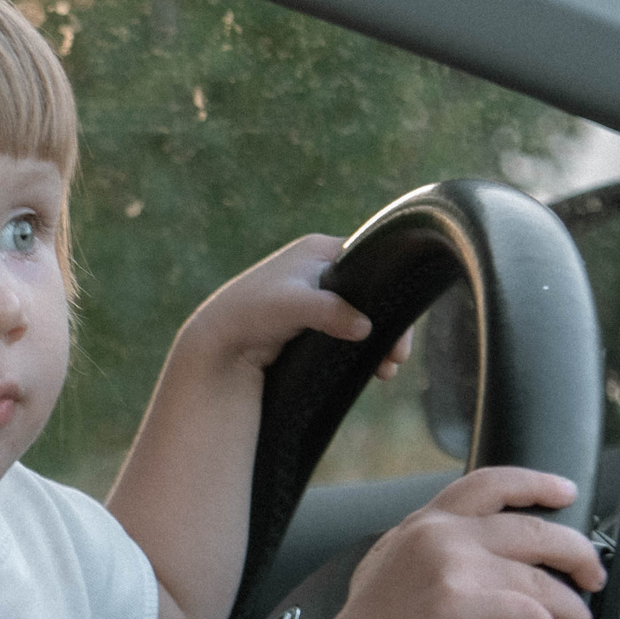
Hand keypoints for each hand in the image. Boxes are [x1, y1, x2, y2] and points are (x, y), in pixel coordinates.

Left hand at [180, 235, 415, 378]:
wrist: (219, 342)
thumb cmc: (251, 313)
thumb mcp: (293, 307)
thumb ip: (330, 312)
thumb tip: (366, 328)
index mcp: (319, 249)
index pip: (372, 263)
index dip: (391, 293)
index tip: (400, 328)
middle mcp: (321, 267)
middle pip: (372, 292)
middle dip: (389, 324)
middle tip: (397, 357)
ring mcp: (317, 294)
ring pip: (362, 313)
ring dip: (378, 340)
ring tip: (387, 369)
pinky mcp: (312, 320)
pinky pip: (348, 329)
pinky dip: (362, 347)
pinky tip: (373, 369)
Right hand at [325, 467, 606, 618]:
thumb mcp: (390, 562)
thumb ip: (426, 543)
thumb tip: (471, 544)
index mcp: (426, 522)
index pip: (491, 483)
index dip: (537, 483)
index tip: (567, 492)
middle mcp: (441, 534)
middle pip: (534, 528)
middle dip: (578, 553)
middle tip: (592, 577)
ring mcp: (452, 566)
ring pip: (542, 577)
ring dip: (573, 608)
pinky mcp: (462, 604)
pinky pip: (532, 613)